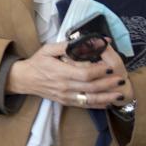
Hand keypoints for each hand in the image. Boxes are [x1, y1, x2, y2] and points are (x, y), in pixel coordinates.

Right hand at [6, 41, 129, 108]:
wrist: (24, 79)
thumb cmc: (37, 62)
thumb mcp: (48, 49)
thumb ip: (66, 46)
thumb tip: (85, 41)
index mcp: (60, 72)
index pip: (83, 74)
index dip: (98, 72)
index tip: (110, 67)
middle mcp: (64, 86)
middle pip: (90, 87)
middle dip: (107, 84)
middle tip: (121, 79)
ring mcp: (65, 96)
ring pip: (89, 99)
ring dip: (106, 97)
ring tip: (120, 94)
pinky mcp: (66, 102)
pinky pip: (84, 105)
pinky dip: (97, 105)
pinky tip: (108, 103)